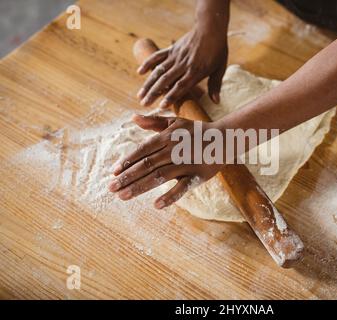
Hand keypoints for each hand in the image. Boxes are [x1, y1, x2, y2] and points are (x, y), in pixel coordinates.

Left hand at [109, 114, 223, 208]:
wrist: (225, 137)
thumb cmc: (197, 131)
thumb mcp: (176, 122)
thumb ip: (154, 122)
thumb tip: (132, 118)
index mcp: (168, 137)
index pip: (144, 150)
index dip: (128, 161)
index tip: (113, 172)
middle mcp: (175, 150)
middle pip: (147, 165)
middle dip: (128, 177)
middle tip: (111, 188)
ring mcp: (186, 163)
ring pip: (159, 177)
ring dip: (140, 187)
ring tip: (123, 196)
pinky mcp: (198, 175)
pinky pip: (183, 187)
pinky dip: (171, 196)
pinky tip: (157, 205)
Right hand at [136, 26, 227, 108]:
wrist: (211, 27)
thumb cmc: (217, 50)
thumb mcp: (220, 68)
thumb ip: (215, 86)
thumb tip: (216, 102)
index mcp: (196, 71)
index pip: (181, 87)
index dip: (171, 96)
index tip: (161, 106)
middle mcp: (183, 65)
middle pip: (166, 81)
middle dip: (154, 93)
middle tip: (144, 104)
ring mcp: (176, 56)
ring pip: (159, 71)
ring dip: (148, 83)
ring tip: (140, 95)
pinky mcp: (172, 49)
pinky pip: (157, 56)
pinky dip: (148, 63)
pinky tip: (140, 72)